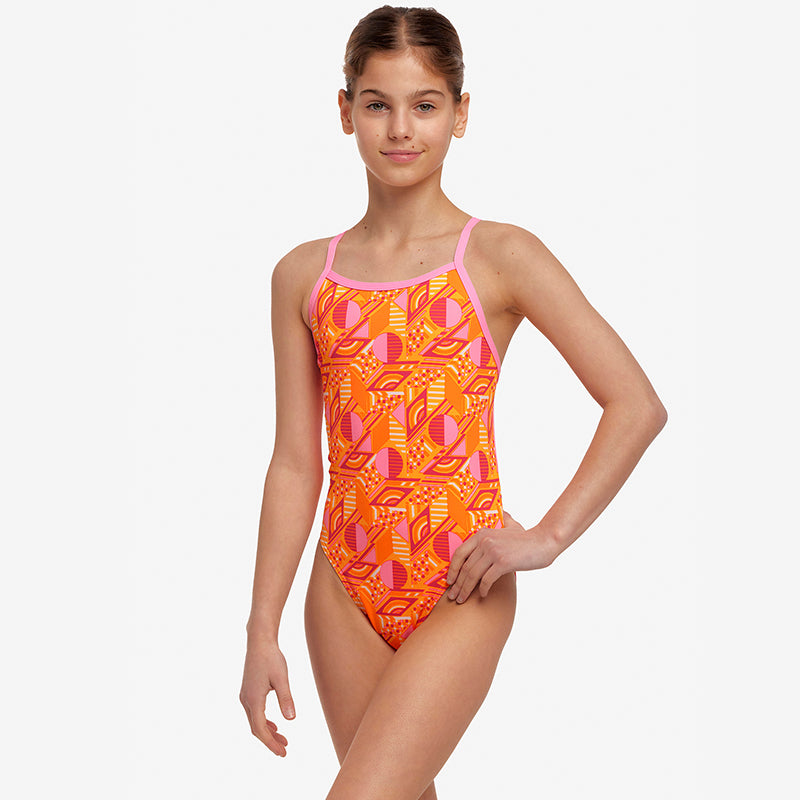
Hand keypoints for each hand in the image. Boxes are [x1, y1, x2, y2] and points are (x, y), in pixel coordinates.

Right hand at [239, 639, 295, 756]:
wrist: (259, 642)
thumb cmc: (271, 658)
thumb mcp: (282, 678)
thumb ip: (286, 698)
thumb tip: (291, 719)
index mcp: (253, 699)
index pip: (260, 728)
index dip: (270, 743)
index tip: (282, 752)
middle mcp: (246, 700)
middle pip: (256, 728)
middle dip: (270, 741)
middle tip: (284, 750)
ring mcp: (245, 696)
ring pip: (255, 721)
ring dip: (268, 732)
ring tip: (283, 740)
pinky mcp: (248, 692)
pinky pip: (254, 713)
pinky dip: (264, 722)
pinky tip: (275, 725)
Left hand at [445, 511, 559, 603]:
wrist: (544, 542)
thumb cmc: (527, 538)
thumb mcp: (510, 525)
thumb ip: (502, 520)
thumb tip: (501, 513)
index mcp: (482, 534)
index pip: (459, 553)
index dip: (452, 569)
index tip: (449, 581)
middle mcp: (484, 541)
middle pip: (465, 567)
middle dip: (457, 584)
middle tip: (453, 596)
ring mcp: (493, 551)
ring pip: (472, 575)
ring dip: (465, 590)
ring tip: (462, 600)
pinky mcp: (503, 562)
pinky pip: (486, 580)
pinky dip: (482, 589)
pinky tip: (482, 595)